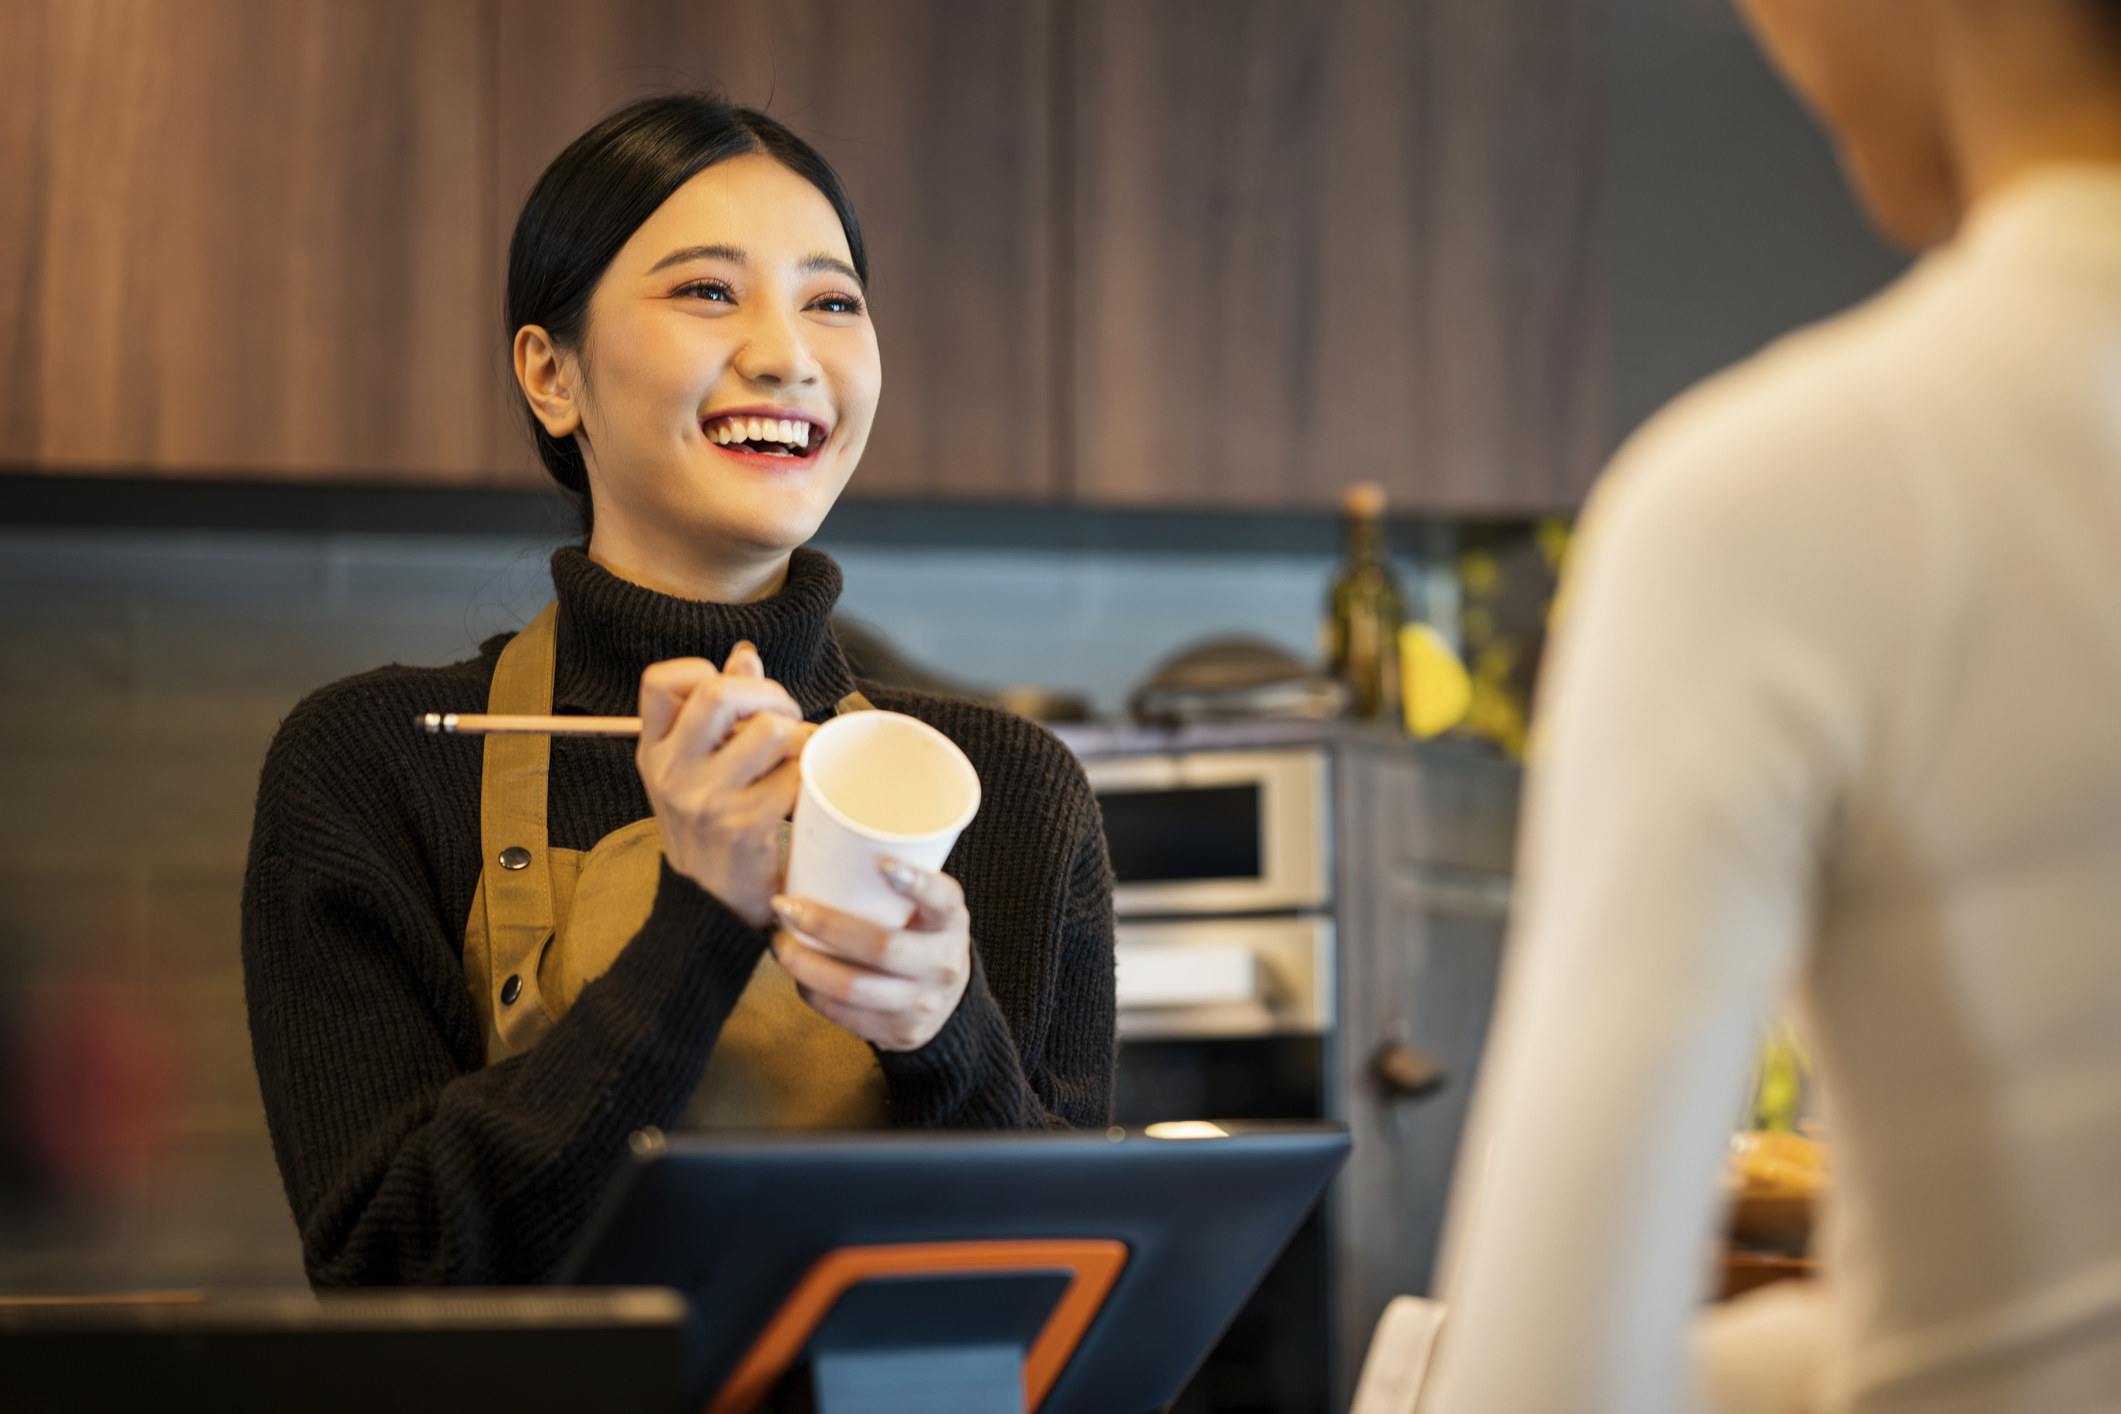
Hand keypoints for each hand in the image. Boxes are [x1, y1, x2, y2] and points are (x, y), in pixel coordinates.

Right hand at [636, 641, 814, 927]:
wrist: (709, 908)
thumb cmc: (710, 831)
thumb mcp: (696, 771)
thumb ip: (719, 715)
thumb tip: (745, 656)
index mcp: (655, 752)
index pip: (659, 681)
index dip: (705, 671)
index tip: (735, 689)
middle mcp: (673, 771)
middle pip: (719, 693)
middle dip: (769, 694)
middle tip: (784, 718)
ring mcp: (705, 799)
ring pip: (771, 730)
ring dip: (800, 737)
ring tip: (798, 759)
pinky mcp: (743, 825)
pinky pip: (795, 775)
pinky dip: (811, 777)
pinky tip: (803, 791)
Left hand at [768, 861, 972, 1051]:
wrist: (947, 1003)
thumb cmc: (922, 936)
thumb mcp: (928, 908)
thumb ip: (898, 882)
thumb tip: (826, 834)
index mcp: (952, 922)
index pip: (942, 900)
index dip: (916, 884)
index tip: (883, 865)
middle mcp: (943, 963)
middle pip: (880, 946)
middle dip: (824, 926)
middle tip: (786, 907)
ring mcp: (923, 1002)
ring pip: (853, 987)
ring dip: (806, 964)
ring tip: (779, 943)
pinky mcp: (900, 1031)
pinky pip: (845, 1015)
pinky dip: (812, 993)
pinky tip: (797, 975)